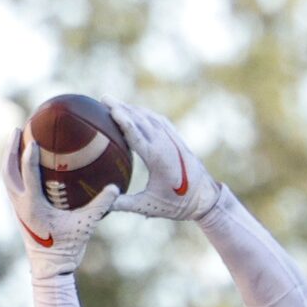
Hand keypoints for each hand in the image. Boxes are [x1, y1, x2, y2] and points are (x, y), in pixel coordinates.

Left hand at [3, 130, 117, 278]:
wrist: (50, 269)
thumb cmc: (68, 249)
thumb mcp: (85, 226)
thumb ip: (99, 206)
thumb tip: (115, 187)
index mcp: (33, 207)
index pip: (27, 177)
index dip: (27, 157)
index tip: (32, 140)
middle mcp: (20, 205)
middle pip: (7, 171)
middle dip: (10, 148)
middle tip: (19, 128)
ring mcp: (17, 208)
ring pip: (7, 176)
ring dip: (10, 156)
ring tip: (18, 137)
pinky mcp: (19, 210)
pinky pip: (14, 183)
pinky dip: (17, 168)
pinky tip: (26, 158)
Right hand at [110, 105, 219, 221]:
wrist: (204, 198)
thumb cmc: (176, 204)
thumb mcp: (148, 207)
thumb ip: (124, 204)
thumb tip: (102, 204)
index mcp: (156, 158)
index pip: (135, 132)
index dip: (121, 119)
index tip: (109, 108)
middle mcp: (164, 143)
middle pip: (139, 119)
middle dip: (121, 107)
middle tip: (103, 99)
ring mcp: (171, 138)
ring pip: (148, 117)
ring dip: (131, 108)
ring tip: (113, 103)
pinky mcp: (175, 138)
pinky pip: (157, 119)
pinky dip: (144, 113)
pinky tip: (134, 111)